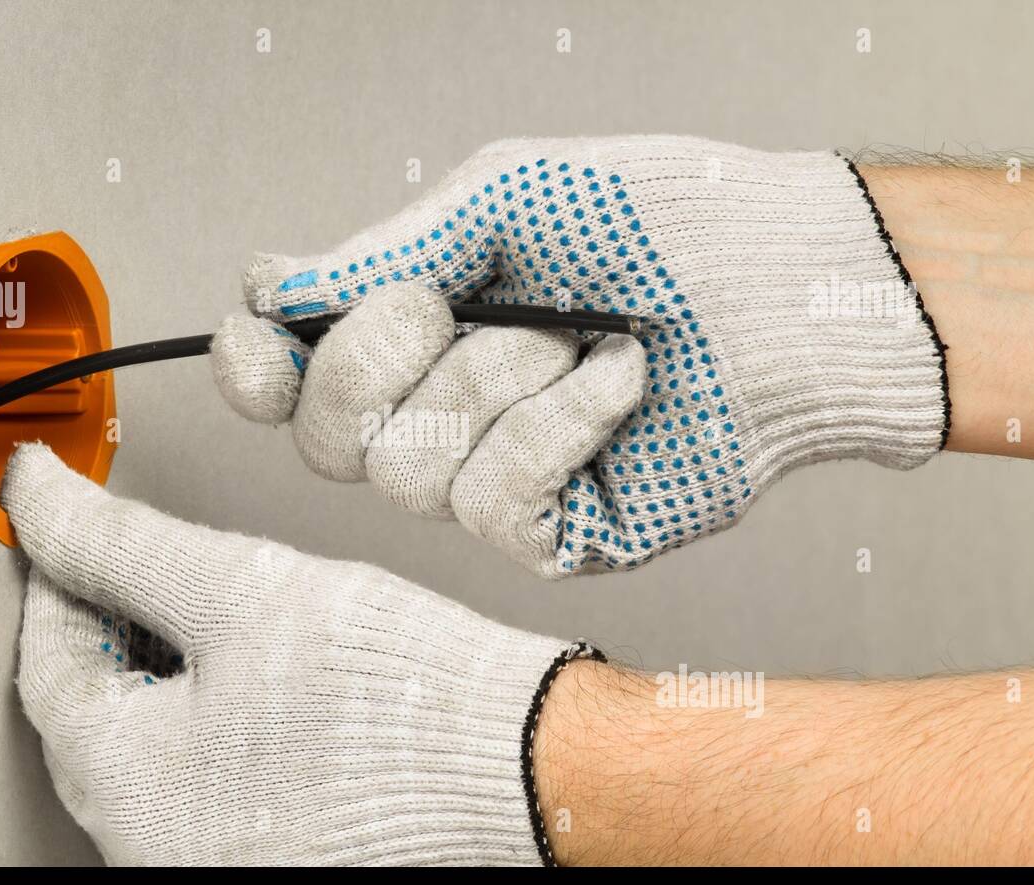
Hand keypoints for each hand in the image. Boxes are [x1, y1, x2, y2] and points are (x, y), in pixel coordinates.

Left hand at [0, 442, 596, 865]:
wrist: (521, 762)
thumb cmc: (400, 694)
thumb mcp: (239, 587)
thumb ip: (118, 541)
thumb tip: (39, 496)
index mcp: (129, 792)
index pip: (47, 665)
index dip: (57, 576)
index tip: (70, 526)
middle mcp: (155, 850)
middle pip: (92, 714)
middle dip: (107, 625)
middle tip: (137, 561)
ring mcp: (213, 864)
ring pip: (148, 750)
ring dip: (158, 674)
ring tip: (209, 614)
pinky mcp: (264, 861)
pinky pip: (200, 784)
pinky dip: (206, 723)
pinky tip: (248, 678)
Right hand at [211, 136, 947, 576]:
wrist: (778, 282)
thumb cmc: (655, 223)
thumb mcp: (499, 201)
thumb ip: (382, 252)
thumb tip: (274, 292)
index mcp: (411, 338)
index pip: (285, 383)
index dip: (254, 366)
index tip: (266, 326)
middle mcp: (437, 418)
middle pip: (325, 443)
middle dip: (376, 359)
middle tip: (450, 301)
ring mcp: (493, 483)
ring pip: (410, 474)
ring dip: (495, 380)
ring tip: (576, 334)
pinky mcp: (555, 534)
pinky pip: (493, 503)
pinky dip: (558, 426)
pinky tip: (618, 385)